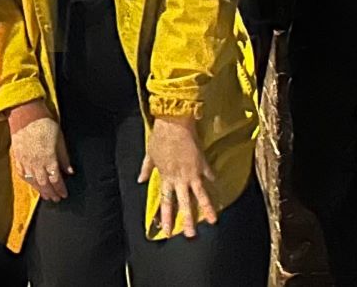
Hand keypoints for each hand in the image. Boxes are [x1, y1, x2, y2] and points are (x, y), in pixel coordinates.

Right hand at [8, 100, 71, 202]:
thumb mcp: (60, 139)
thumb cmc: (45, 125)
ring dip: (40, 190)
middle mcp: (36, 163)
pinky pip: (22, 174)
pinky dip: (28, 182)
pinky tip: (32, 184)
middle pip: (44, 184)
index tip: (64, 194)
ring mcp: (25, 161)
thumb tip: (70, 171)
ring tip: (46, 196)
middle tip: (56, 199)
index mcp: (49, 159)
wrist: (26, 114)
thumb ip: (64, 157)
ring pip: (33, 181)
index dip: (60, 189)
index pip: (56, 180)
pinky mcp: (17, 157)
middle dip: (51, 193)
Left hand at [142, 115, 219, 238]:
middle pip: (185, 204)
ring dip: (206, 209)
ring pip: (200, 195)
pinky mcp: (202, 163)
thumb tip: (140, 180)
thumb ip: (146, 169)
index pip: (166, 202)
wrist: (174, 122)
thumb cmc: (160, 137)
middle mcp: (180, 178)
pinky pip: (208, 174)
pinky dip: (211, 178)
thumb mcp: (149, 154)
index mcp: (166, 177)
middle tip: (191, 235)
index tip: (167, 231)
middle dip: (188, 220)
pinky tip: (216, 184)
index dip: (167, 217)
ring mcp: (193, 172)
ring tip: (213, 221)